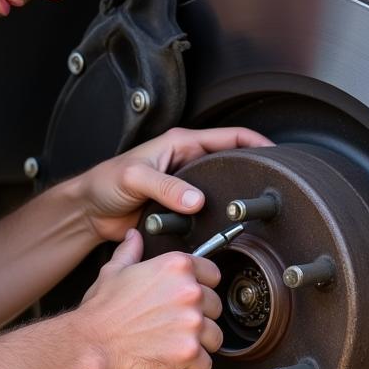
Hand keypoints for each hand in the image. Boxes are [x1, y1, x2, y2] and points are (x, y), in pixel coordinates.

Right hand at [75, 229, 224, 368]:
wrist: (91, 342)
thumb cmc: (101, 310)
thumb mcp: (113, 271)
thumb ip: (130, 252)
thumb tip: (133, 237)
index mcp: (175, 267)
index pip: (213, 274)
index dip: (203, 288)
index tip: (192, 300)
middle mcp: (188, 291)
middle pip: (215, 307)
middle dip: (199, 319)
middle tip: (175, 326)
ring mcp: (191, 322)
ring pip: (214, 336)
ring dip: (198, 345)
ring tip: (174, 346)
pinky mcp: (189, 350)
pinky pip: (205, 364)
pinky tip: (175, 366)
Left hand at [78, 126, 272, 242]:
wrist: (90, 212)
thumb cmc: (105, 183)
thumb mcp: (135, 177)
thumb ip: (164, 186)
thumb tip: (195, 199)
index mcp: (182, 144)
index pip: (230, 136)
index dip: (257, 143)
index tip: (278, 155)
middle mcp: (188, 163)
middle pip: (231, 165)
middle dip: (250, 175)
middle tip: (269, 190)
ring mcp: (185, 188)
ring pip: (221, 193)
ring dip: (232, 204)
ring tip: (250, 215)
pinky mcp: (181, 212)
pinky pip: (206, 216)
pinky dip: (215, 222)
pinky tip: (224, 231)